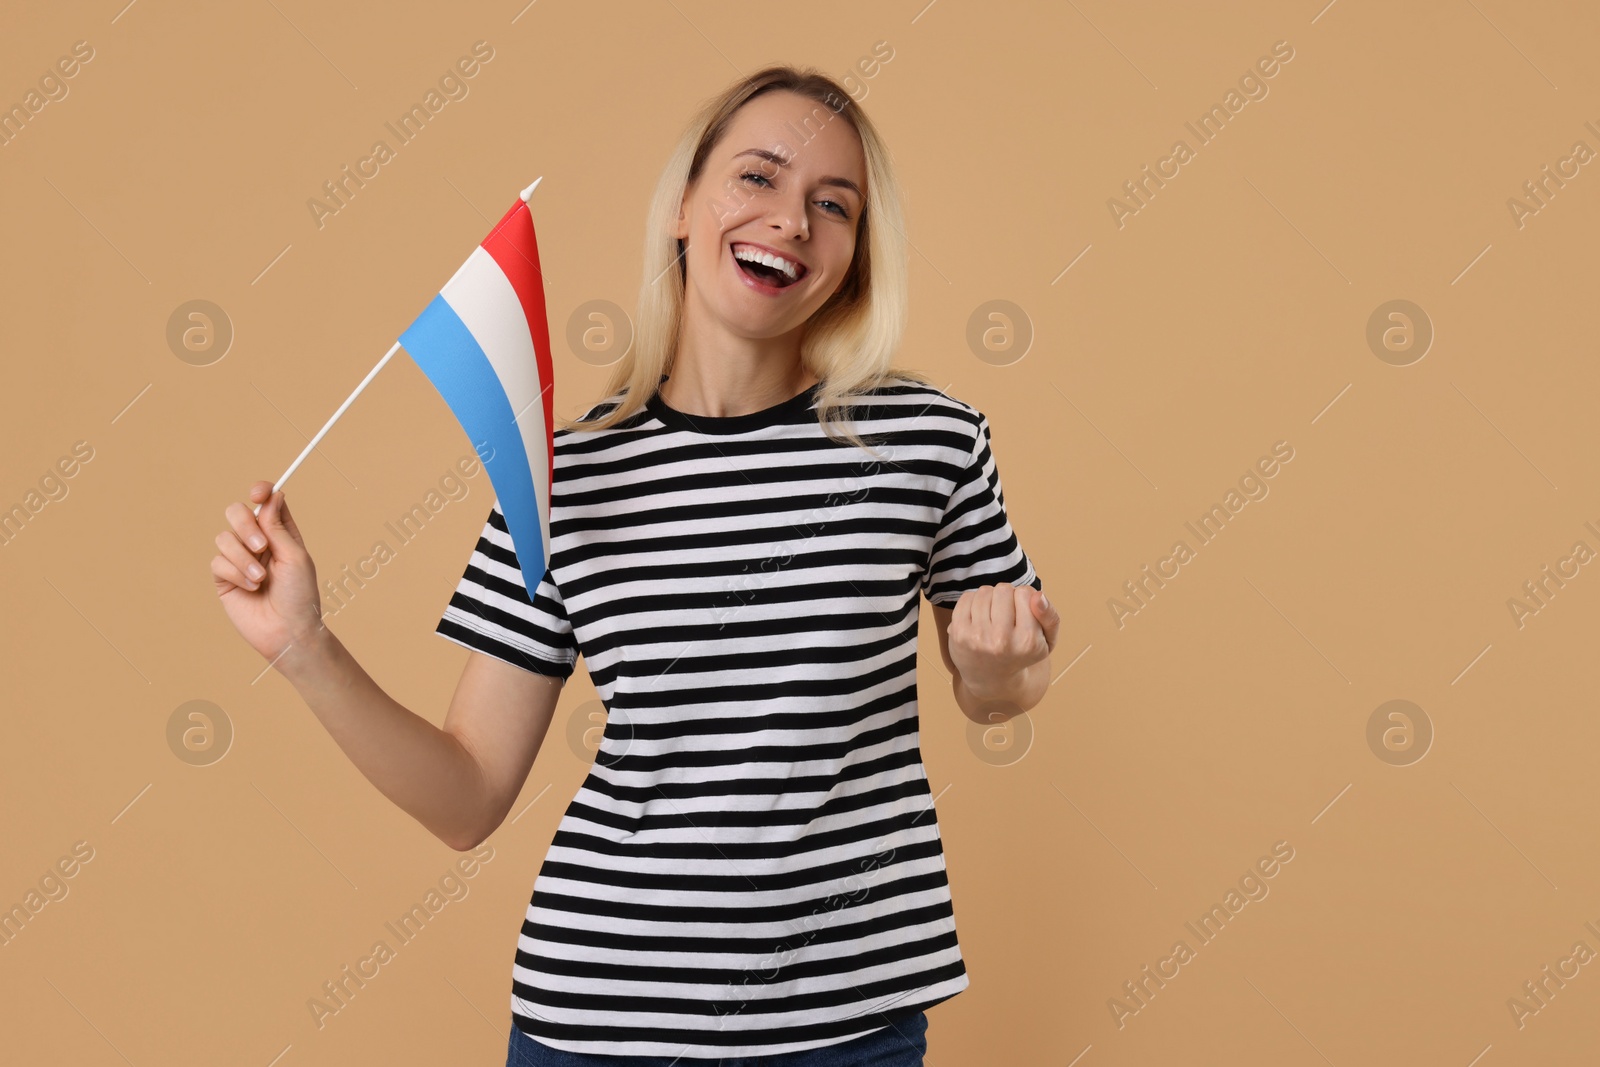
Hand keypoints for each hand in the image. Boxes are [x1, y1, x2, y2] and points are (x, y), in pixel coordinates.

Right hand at [211, 481, 323, 662]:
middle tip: (261, 546)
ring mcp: (239, 559)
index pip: (267, 503)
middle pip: (237, 512)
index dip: (261, 492)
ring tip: (261, 579)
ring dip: (242, 558)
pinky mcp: (224, 577)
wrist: (287, 631)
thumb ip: (278, 527)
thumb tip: (271, 495)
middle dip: (245, 526)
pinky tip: (251, 588)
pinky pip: (217, 561)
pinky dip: (235, 573)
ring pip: (224, 537)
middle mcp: (259, 543)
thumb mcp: (294, 556)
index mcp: (281, 534)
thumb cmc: (300, 596)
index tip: (258, 493)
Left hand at [948, 583, 1059, 697]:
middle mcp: (1001, 640)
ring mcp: (977, 637)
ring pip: (985, 592)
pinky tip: (978, 616)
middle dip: (1006, 596)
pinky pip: (967, 597)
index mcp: (1027, 641)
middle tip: (1006, 614)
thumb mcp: (1047, 640)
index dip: (1024, 598)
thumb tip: (1037, 595)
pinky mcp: (958, 633)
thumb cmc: (1022, 653)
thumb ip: (1050, 616)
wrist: (992, 679)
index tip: (1022, 612)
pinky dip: (973, 601)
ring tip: (993, 616)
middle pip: (1004, 590)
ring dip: (990, 598)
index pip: (1026, 593)